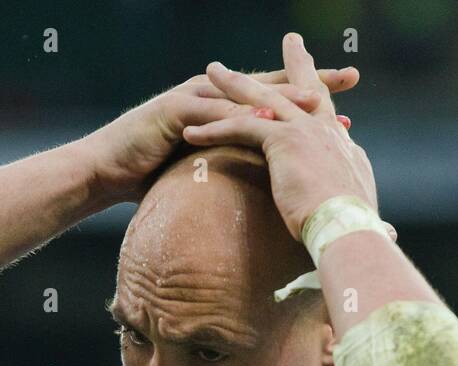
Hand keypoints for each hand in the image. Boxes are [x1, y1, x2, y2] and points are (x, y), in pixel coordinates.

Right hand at [81, 62, 359, 204]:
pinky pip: (215, 112)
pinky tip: (269, 122)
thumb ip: (231, 170)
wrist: (106, 170)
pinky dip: (242, 117)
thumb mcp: (202, 171)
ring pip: (248, 93)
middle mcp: (214, 94)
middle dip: (312, 79)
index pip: (275, 99)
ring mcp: (196, 98)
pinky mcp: (176, 110)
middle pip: (272, 84)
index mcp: (225, 107)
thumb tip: (259, 195)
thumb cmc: (151, 174)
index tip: (350, 105)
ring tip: (319, 99)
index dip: (312, 99)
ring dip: (283, 95)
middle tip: (352, 77)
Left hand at [181, 33, 380, 240]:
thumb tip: (385, 231)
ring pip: (265, 100)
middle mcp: (328, 133)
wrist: (351, 233)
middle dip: (296, 65)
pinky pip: (241, 128)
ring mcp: (306, 132)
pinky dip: (214, 129)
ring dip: (236, 85)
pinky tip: (190, 132)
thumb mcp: (365, 219)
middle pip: (306, 91)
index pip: (331, 118)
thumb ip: (362, 213)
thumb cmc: (357, 238)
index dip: (324, 100)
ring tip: (213, 73)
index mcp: (346, 150)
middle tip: (291, 42)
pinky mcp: (283, 142)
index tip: (319, 87)